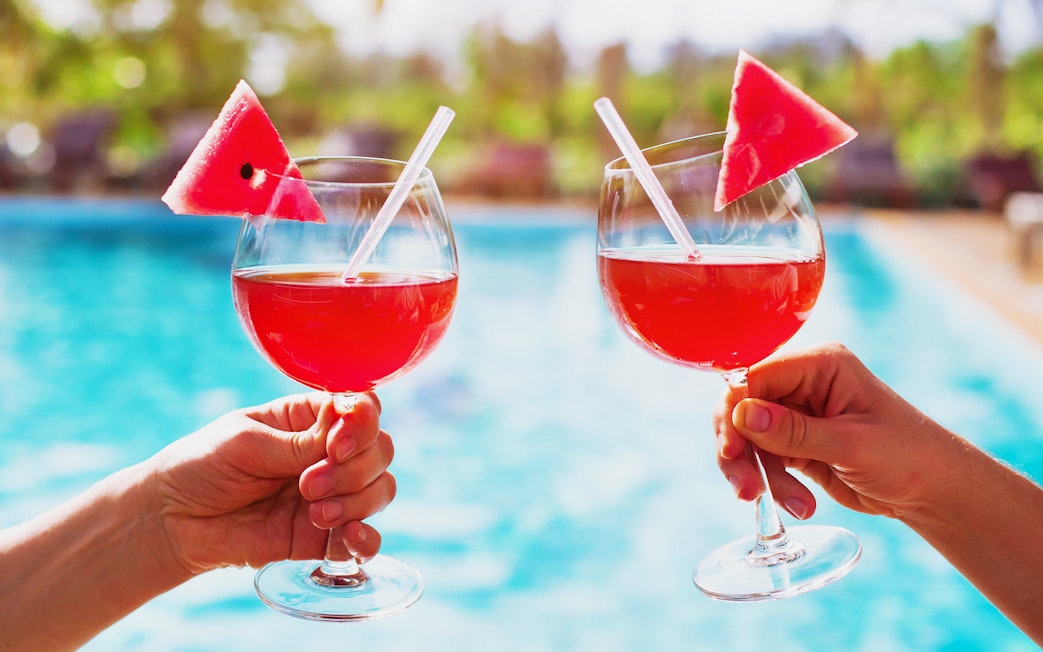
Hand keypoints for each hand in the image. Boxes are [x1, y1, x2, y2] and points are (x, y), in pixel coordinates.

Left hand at [149, 392, 395, 574]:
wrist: (171, 522)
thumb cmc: (201, 466)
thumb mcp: (244, 442)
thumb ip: (297, 442)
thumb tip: (344, 434)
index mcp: (309, 418)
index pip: (362, 409)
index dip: (362, 425)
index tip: (335, 445)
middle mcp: (327, 453)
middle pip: (380, 450)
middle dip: (354, 468)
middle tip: (308, 483)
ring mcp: (330, 495)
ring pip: (380, 490)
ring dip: (357, 500)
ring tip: (314, 512)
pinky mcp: (322, 537)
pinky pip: (365, 540)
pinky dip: (367, 539)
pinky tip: (348, 537)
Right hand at [715, 342, 960, 520]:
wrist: (933, 491)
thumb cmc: (908, 456)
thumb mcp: (851, 444)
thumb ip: (793, 431)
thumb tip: (740, 414)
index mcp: (819, 364)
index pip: (754, 376)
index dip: (734, 411)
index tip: (731, 451)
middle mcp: (802, 382)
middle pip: (741, 407)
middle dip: (740, 451)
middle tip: (747, 490)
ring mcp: (796, 413)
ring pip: (746, 437)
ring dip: (759, 474)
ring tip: (794, 504)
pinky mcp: (794, 442)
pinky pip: (762, 459)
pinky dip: (773, 484)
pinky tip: (802, 504)